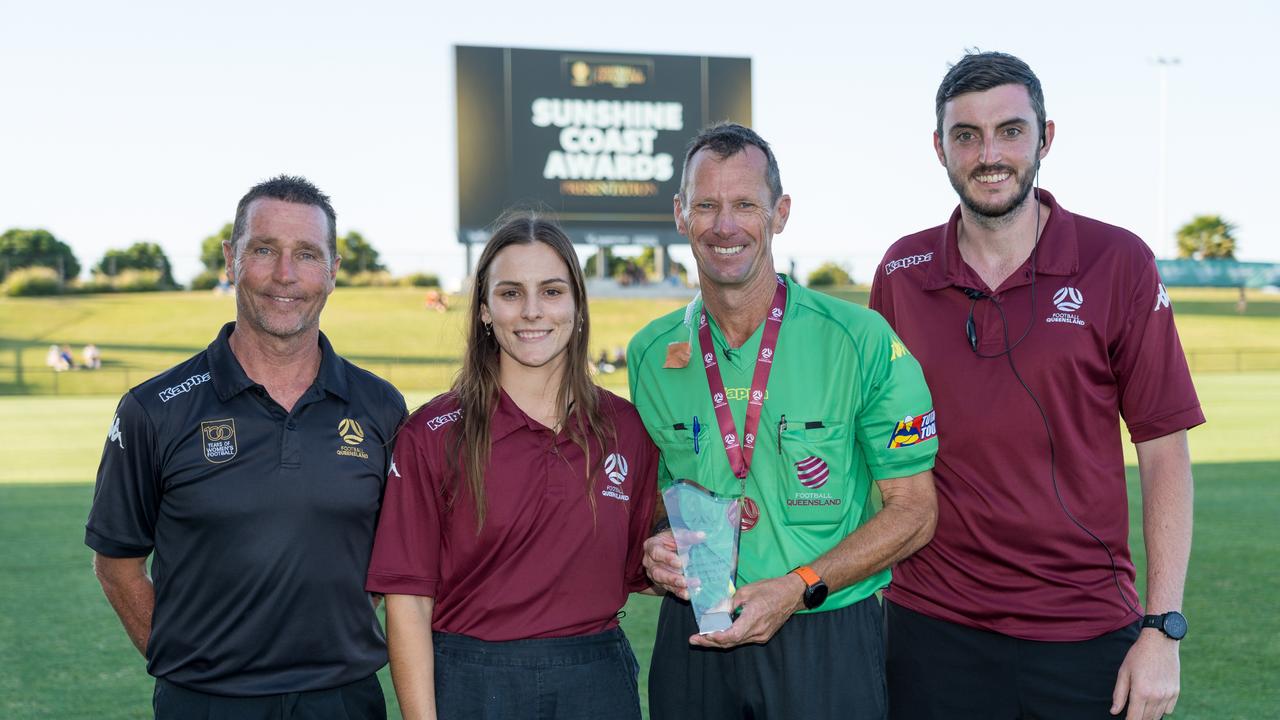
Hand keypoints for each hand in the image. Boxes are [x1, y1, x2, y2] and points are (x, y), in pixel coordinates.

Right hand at [642, 529, 701, 599]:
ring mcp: (653, 573)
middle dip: (672, 577)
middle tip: (684, 581)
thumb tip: (702, 535)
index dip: (667, 558)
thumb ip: (688, 535)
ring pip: (662, 582)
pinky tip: (688, 594)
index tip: (679, 563)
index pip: (656, 552)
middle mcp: (649, 561)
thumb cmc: (673, 539)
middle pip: (657, 571)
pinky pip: (669, 589)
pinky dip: (679, 592)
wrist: (670, 547)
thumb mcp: (678, 534)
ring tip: (689, 587)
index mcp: (651, 545)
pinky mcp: (660, 582)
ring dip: (676, 586)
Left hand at [688, 573, 804, 648]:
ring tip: (702, 638)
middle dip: (711, 642)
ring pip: (736, 642)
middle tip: (694, 640)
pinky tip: (719, 634)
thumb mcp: (746, 591)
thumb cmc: (770, 589)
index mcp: (753, 618)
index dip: (715, 637)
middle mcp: (758, 631)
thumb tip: (714, 613)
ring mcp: (761, 635)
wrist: (792, 594)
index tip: (701, 635)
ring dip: (719, 641)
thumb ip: (729, 604)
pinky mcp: (763, 636)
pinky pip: (743, 639)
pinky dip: (730, 638)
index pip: (731, 635)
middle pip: (731, 642)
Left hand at [1111, 630, 1179, 718]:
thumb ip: (1119, 694)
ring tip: (1141, 709)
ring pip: (1158, 716)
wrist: (1160, 642)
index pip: (1134, 718)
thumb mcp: (1124, 672)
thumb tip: (1114, 712)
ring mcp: (1168, 695)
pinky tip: (1153, 702)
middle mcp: (1156, 696)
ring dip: (1149, 716)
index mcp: (1141, 692)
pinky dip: (1161, 710)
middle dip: (1138, 719)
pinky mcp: (1176, 692)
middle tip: (1131, 714)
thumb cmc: (1138, 655)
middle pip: (1147, 719)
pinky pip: (1168, 710)